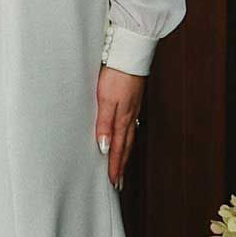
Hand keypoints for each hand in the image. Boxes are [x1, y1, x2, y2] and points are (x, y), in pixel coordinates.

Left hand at [95, 65, 143, 189]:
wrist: (130, 54)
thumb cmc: (116, 74)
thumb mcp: (106, 100)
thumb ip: (104, 124)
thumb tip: (103, 147)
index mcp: (122, 120)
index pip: (117, 149)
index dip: (114, 167)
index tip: (112, 182)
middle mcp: (129, 118)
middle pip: (125, 147)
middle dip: (120, 166)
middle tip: (117, 182)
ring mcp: (132, 110)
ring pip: (128, 138)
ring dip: (124, 154)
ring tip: (120, 166)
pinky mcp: (132, 102)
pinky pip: (129, 127)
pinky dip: (127, 139)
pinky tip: (125, 138)